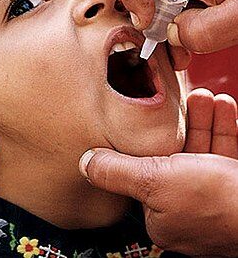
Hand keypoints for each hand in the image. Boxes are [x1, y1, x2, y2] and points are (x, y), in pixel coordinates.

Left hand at [79, 89, 237, 255]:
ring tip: (206, 95)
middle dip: (184, 122)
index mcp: (160, 212)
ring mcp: (212, 200)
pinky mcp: (234, 189)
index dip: (148, 140)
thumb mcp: (154, 180)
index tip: (151, 114)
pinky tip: (224, 107)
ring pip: (203, 151)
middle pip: (177, 156)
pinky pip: (225, 156)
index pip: (144, 171)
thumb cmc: (216, 201)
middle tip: (187, 96)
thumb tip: (85, 163)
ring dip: (205, 120)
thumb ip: (117, 171)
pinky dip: (224, 130)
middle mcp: (185, 208)